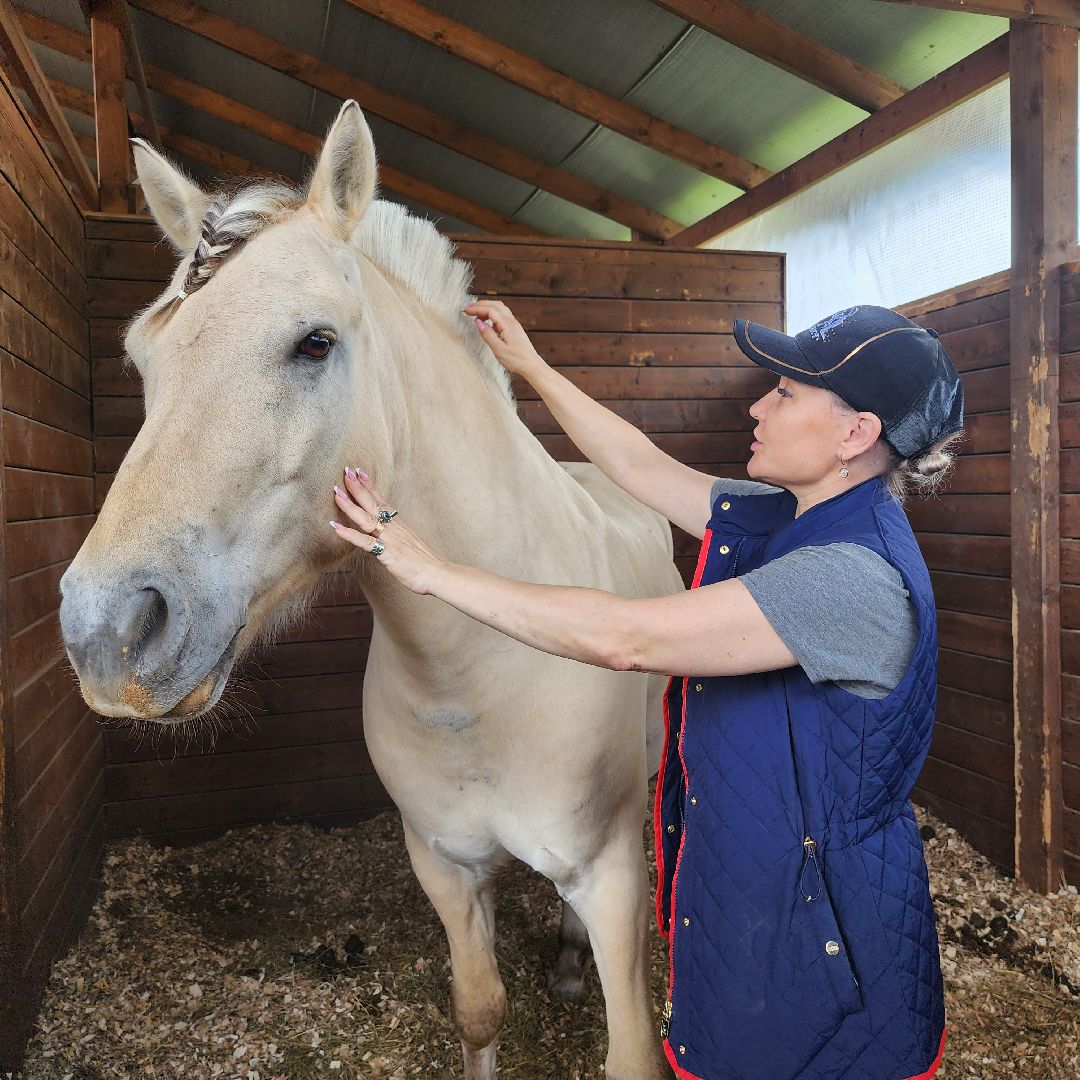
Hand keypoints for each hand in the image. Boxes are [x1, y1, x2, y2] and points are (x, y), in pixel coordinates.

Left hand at [329, 468, 445, 594]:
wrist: (435, 573)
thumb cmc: (423, 560)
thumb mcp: (408, 540)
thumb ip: (396, 533)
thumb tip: (386, 531)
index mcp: (397, 523)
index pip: (381, 500)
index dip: (369, 485)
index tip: (359, 471)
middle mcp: (392, 527)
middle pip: (372, 503)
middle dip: (357, 487)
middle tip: (346, 471)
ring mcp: (389, 538)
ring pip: (366, 518)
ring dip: (350, 505)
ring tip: (336, 492)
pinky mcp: (387, 552)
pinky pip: (365, 542)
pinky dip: (350, 534)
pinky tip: (336, 527)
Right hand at [464, 299, 546, 379]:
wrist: (531, 365)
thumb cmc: (517, 360)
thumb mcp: (498, 349)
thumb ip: (487, 334)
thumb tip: (478, 322)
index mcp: (507, 325)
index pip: (490, 310)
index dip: (477, 308)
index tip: (466, 311)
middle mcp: (512, 321)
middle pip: (495, 305)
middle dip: (480, 304)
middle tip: (468, 309)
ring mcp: (514, 324)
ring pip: (500, 308)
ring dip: (487, 307)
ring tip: (476, 314)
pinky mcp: (514, 328)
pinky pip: (503, 315)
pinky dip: (493, 313)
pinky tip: (487, 322)